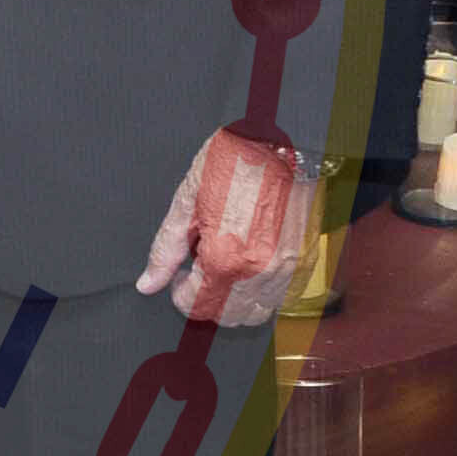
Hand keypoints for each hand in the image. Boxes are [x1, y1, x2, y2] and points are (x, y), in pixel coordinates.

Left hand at [135, 128, 313, 325]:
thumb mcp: (187, 201)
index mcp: (226, 257)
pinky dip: (261, 289)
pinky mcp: (308, 259)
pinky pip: (281, 295)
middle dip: (207, 300)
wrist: (283, 139)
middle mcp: (261, 271)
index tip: (178, 277)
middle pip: (229, 317)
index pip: (197, 306)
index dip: (180, 295)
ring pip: (258, 311)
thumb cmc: (234, 162)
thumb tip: (148, 283)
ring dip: (235, 298)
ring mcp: (289, 267)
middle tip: (198, 269)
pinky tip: (249, 258)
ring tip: (225, 260)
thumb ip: (166, 249)